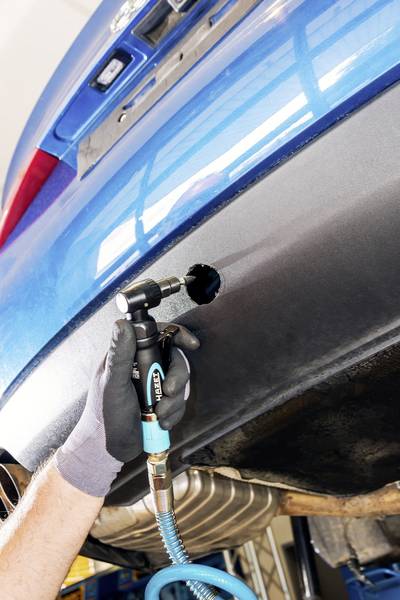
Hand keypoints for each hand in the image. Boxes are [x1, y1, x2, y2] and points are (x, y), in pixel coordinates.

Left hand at [55, 319, 198, 496]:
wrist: (109, 450)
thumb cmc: (104, 416)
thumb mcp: (113, 384)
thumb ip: (120, 355)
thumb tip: (122, 324)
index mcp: (129, 356)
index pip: (157, 335)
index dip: (177, 336)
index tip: (191, 344)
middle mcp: (142, 367)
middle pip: (174, 360)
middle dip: (176, 378)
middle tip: (169, 392)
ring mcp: (152, 385)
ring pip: (179, 383)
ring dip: (173, 401)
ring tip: (159, 415)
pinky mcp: (160, 402)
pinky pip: (178, 402)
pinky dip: (173, 413)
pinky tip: (161, 423)